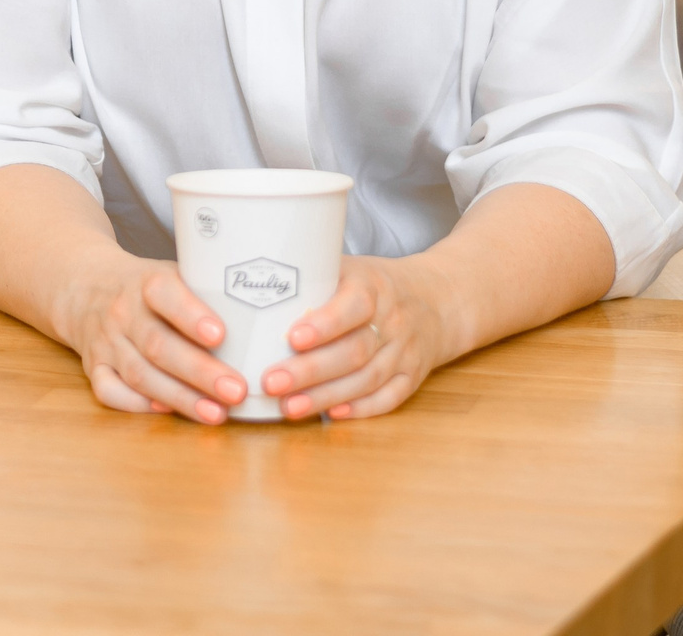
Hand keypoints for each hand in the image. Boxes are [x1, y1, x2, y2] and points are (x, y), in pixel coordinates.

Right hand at [57, 255, 247, 424]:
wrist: (85, 288)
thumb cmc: (147, 287)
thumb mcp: (172, 272)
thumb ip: (207, 291)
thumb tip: (269, 314)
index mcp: (145, 283)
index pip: (164, 294)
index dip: (191, 315)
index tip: (220, 335)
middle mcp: (123, 313)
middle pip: (158, 345)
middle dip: (200, 372)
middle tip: (237, 390)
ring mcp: (106, 343)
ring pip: (140, 374)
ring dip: (180, 397)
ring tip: (217, 414)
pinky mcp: (93, 368)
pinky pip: (110, 392)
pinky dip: (137, 405)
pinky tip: (167, 412)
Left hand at [260, 255, 458, 420]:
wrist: (437, 300)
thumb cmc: (375, 284)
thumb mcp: (350, 267)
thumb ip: (312, 276)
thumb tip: (246, 282)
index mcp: (374, 288)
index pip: (353, 306)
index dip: (324, 324)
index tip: (292, 338)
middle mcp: (394, 321)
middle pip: (354, 351)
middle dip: (311, 370)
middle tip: (271, 382)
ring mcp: (405, 352)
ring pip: (367, 379)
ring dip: (326, 396)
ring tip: (288, 407)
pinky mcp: (412, 377)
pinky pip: (389, 398)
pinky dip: (361, 410)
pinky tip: (331, 416)